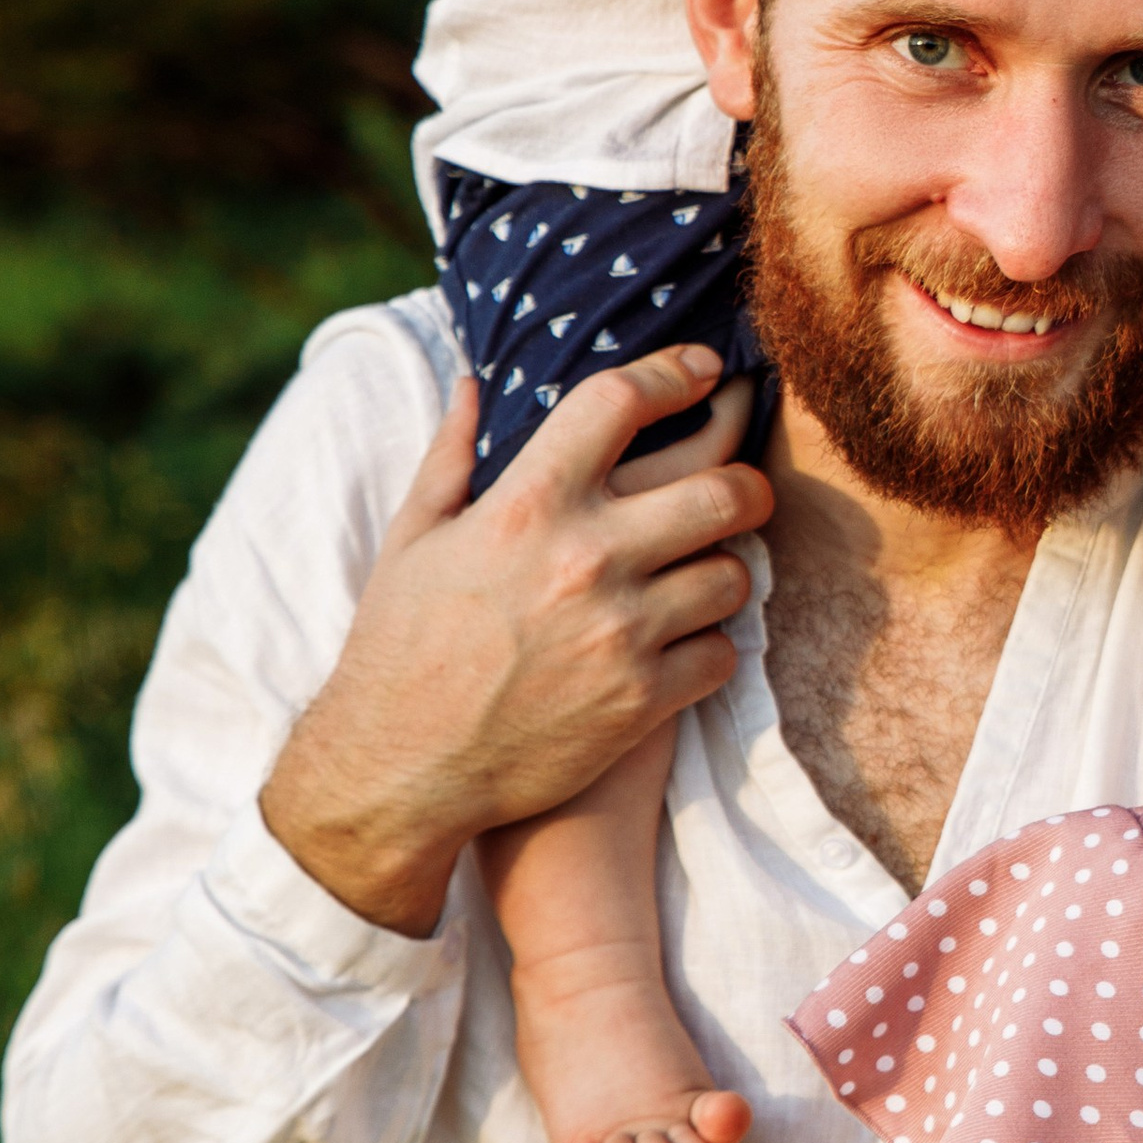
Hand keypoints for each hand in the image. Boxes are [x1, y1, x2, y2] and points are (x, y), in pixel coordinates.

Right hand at [261, 350, 773, 936]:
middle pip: (723, 490)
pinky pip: (724, 654)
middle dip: (744, 485)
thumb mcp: (412, 540)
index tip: (707, 369)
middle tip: (739, 491)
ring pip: (735, 576)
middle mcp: (585, 558)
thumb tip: (474, 381)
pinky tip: (681, 647)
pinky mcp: (643, 701)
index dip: (677, 372)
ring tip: (700, 577)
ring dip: (724, 573)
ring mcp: (622, 632)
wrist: (398, 773)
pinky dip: (709, 649)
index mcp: (526, 505)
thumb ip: (452, 454)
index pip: (623, 401)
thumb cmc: (399, 648)